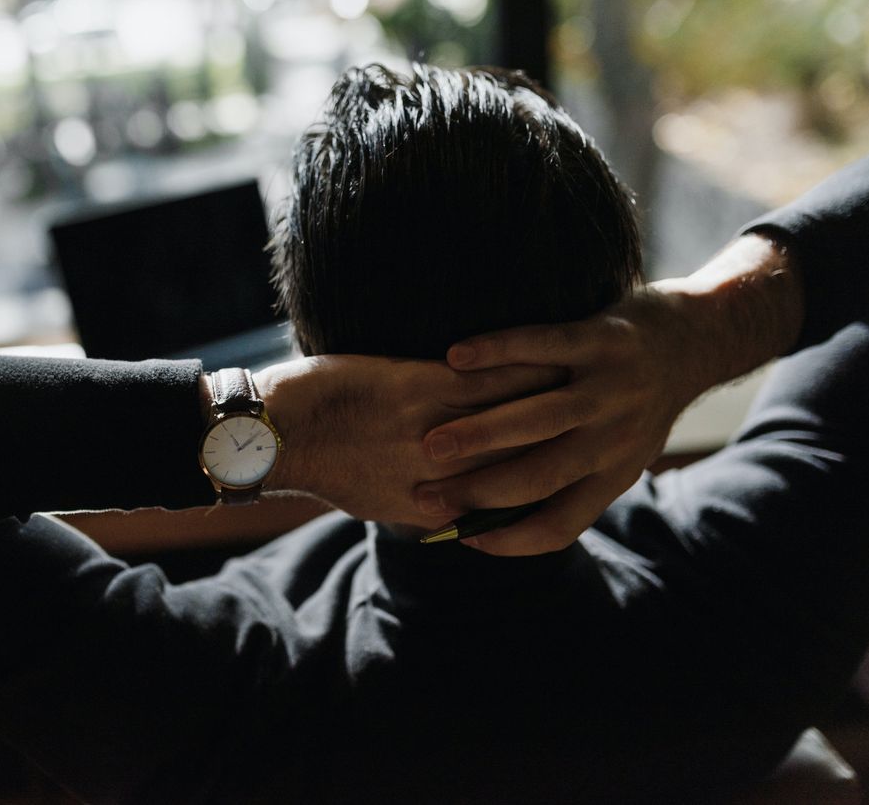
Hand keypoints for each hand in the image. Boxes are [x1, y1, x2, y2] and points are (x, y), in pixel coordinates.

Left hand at [254, 355, 565, 526]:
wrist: (272, 433)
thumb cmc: (318, 466)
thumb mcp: (376, 503)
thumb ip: (421, 507)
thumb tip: (450, 512)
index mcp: (430, 505)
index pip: (502, 498)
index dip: (539, 485)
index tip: (568, 469)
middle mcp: (440, 472)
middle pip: (517, 460)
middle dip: (557, 442)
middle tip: (596, 421)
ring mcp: (432, 429)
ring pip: (508, 418)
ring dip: (549, 401)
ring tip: (585, 385)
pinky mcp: (416, 387)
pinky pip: (480, 382)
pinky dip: (514, 369)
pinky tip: (543, 356)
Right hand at [415, 235, 802, 555]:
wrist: (698, 338)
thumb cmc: (639, 404)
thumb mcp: (620, 454)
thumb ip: (572, 481)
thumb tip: (494, 519)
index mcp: (616, 474)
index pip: (559, 524)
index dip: (508, 540)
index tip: (458, 536)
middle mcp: (616, 437)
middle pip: (540, 475)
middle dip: (479, 489)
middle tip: (423, 494)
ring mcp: (612, 387)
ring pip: (539, 418)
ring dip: (481, 433)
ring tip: (430, 443)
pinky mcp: (604, 338)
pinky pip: (543, 346)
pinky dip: (497, 351)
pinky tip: (454, 358)